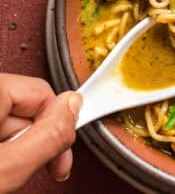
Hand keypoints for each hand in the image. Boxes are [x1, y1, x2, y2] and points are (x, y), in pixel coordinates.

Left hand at [0, 73, 81, 191]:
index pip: (44, 93)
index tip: (59, 156)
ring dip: (16, 146)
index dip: (58, 126)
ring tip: (10, 174)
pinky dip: (0, 147)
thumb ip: (47, 135)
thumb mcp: (7, 168)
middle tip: (39, 169)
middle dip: (36, 140)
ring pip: (7, 118)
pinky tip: (0, 166)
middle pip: (26, 107)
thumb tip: (74, 107)